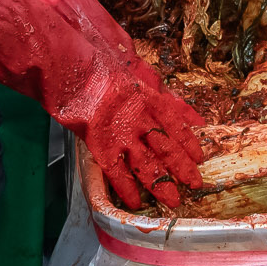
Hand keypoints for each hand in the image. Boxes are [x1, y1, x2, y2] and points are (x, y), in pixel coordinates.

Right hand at [75, 72, 206, 210]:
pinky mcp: (102, 145)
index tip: (199, 154)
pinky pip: (118, 172)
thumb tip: (162, 93)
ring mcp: (122, 133)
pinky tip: (135, 202)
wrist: (68, 67)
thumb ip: (145, 82)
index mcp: (146, 95)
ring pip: (148, 163)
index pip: (174, 120)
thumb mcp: (127, 68)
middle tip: (195, 183)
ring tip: (173, 201)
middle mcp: (139, 116)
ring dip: (161, 183)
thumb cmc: (93, 63)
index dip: (188, 139)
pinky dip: (126, 188)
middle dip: (182, 166)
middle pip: (167, 146)